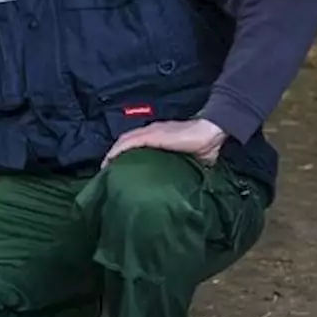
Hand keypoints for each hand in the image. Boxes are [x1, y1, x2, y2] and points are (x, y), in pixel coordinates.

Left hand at [102, 118, 227, 167]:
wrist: (211, 132)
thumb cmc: (204, 145)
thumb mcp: (191, 160)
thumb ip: (184, 168)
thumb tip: (186, 185)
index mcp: (158, 136)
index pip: (135, 143)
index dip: (124, 153)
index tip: (118, 167)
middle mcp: (151, 131)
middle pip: (125, 141)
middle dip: (114, 155)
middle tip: (107, 170)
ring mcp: (150, 132)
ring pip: (124, 140)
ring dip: (112, 153)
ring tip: (105, 167)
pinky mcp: (152, 135)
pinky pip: (129, 142)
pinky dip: (118, 150)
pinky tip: (110, 160)